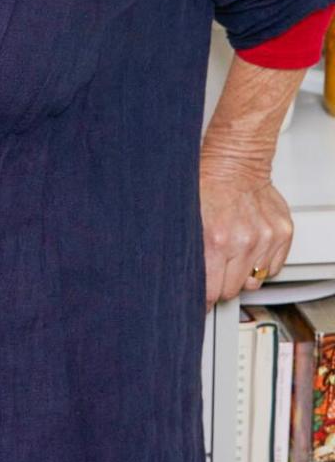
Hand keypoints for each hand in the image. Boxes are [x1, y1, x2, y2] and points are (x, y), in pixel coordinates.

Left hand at [199, 154, 293, 311]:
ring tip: (231, 255)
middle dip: (221, 284)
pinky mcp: (282, 234)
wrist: (235, 162)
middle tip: (214, 271)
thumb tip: (178, 279)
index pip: (210, 291)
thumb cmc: (207, 184)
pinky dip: (260, 264)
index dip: (202, 297)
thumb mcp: (185, 218)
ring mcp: (266, 239)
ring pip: (253, 281)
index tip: (199, 299)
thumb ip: (185, 250)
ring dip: (242, 274)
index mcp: (217, 240)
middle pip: (232, 290)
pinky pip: (272, 268)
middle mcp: (244, 242)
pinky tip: (248, 248)